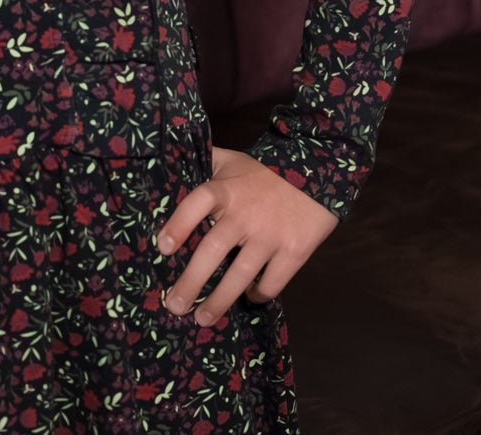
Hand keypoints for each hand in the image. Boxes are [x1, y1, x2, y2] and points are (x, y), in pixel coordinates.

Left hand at [154, 145, 339, 324]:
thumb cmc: (265, 171)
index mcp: (226, 189)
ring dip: (219, 301)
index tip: (163, 248)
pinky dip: (257, 295)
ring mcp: (271, 234)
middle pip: (213, 249)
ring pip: (240, 274)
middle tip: (174, 305)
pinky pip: (271, 282)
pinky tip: (248, 296)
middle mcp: (246, 213)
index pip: (198, 202)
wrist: (317, 173)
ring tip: (202, 319)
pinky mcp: (294, 251)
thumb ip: (204, 163)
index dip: (179, 224)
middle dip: (191, 282)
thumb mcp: (232, 160)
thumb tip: (172, 164)